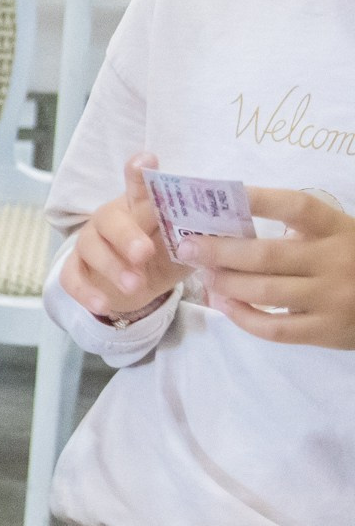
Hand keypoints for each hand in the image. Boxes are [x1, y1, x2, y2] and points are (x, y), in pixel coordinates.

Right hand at [60, 153, 186, 320]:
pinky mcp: (75, 268)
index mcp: (138, 206)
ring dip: (113, 267)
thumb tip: (227, 233)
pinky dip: (87, 292)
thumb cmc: (162, 257)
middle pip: (110, 219)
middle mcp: (110, 219)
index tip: (147, 159)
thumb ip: (195, 238)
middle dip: (127, 236)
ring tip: (134, 286)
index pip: (138, 185)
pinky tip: (104, 305)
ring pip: (91, 249)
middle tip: (144, 253)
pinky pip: (72, 278)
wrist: (134, 287)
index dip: (139, 172)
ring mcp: (89, 243)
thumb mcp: (183, 247)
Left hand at [180, 188, 354, 347]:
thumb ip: (295, 230)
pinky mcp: (324, 330)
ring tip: (204, 275)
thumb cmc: (350, 259)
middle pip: (267, 255)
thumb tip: (226, 224)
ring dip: (225, 284)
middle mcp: (336, 261)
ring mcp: (331, 298)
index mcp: (337, 229)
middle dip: (219, 251)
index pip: (296, 207)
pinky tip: (223, 305)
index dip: (259, 200)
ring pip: (264, 292)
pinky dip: (241, 317)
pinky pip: (273, 328)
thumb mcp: (334, 235)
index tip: (222, 195)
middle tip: (186, 247)